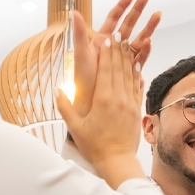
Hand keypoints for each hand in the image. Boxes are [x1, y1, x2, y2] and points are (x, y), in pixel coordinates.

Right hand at [58, 37, 144, 186]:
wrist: (118, 161)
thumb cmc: (94, 146)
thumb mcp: (75, 127)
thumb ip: (65, 106)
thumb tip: (57, 88)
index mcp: (103, 99)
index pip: (106, 69)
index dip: (106, 52)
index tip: (106, 37)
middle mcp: (119, 98)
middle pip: (119, 67)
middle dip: (118, 49)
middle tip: (118, 33)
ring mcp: (130, 103)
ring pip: (130, 74)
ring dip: (128, 57)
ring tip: (128, 43)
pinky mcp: (137, 109)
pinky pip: (137, 87)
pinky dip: (137, 74)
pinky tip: (137, 65)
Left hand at [64, 0, 160, 115]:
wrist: (90, 105)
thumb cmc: (83, 82)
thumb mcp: (80, 55)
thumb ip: (79, 34)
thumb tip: (73, 12)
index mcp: (101, 41)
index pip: (113, 19)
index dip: (122, 6)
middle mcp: (113, 48)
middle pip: (128, 25)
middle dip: (138, 10)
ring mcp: (122, 59)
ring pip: (138, 39)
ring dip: (148, 27)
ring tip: (158, 15)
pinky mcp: (129, 72)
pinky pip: (140, 59)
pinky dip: (146, 51)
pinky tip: (151, 42)